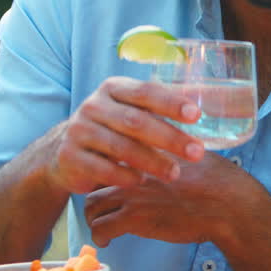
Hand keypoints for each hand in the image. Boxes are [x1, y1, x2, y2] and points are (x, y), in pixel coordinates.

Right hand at [45, 76, 204, 194]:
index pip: (146, 92)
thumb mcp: (130, 110)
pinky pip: (102, 169)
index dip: (171, 103)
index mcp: (113, 88)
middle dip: (170, 138)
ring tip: (175, 173)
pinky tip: (142, 181)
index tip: (196, 115)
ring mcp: (79, 131)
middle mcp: (93, 106)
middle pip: (136, 122)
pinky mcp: (70, 157)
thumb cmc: (113, 128)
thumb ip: (160, 107)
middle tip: (196, 152)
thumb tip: (206, 101)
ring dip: (152, 162)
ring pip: (120, 147)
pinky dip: (125, 176)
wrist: (65, 151)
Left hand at [83, 152, 259, 246]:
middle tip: (103, 203)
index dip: (108, 166)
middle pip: (96, 176)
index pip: (113, 152)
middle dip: (96, 191)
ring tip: (102, 223)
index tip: (110, 178)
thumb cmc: (221, 180)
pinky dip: (100, 236)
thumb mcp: (197, 151)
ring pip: (91, 205)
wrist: (228, 204)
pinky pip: (100, 229)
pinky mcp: (133, 219)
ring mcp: (132, 193)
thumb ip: (178, 147)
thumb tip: (179, 144)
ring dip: (94, 216)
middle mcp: (134, 168)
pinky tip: (108, 239)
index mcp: (148, 149)